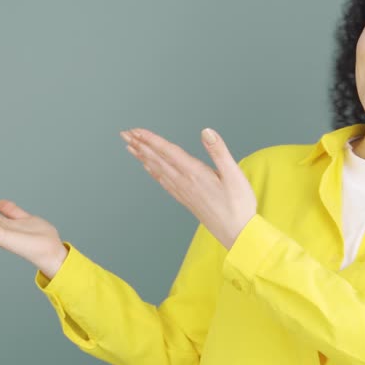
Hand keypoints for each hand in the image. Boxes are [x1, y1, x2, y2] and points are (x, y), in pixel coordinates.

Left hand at [121, 127, 256, 249]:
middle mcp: (184, 182)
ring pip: (157, 170)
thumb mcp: (234, 175)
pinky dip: (153, 172)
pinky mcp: (185, 200)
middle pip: (157, 159)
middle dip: (140, 145)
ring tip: (131, 147)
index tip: (135, 131)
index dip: (150, 140)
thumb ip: (219, 151)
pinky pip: (164, 182)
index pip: (168, 151)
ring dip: (143, 157)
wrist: (237, 234)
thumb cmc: (239, 205)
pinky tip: (149, 169)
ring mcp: (183, 192)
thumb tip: (206, 131)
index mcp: (195, 173)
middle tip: (124, 133)